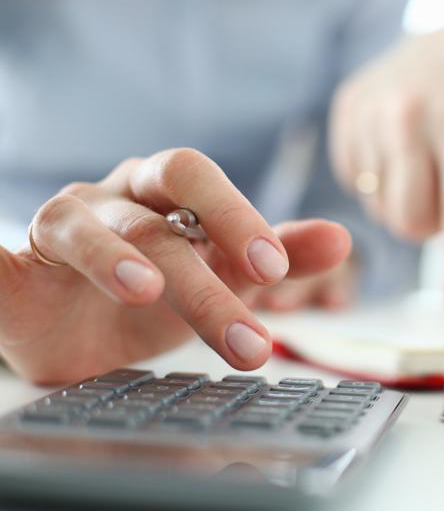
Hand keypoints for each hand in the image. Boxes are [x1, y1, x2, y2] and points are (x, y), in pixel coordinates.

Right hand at [0, 148, 350, 383]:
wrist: (78, 328)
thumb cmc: (157, 291)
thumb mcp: (222, 274)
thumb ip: (279, 255)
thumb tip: (342, 237)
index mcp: (164, 194)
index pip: (199, 182)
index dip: (236, 216)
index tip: (274, 269)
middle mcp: (112, 201)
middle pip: (153, 215)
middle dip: (197, 260)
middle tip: (244, 304)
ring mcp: (59, 230)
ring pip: (83, 231)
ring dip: (113, 257)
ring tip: (145, 292)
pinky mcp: (11, 270)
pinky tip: (7, 271)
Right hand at [330, 21, 443, 311]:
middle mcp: (408, 112)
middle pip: (413, 220)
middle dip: (439, 225)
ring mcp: (370, 110)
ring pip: (384, 210)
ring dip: (414, 204)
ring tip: (434, 162)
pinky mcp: (347, 113)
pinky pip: (361, 186)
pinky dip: (388, 183)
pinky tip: (408, 148)